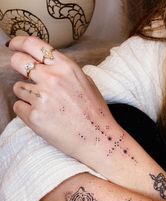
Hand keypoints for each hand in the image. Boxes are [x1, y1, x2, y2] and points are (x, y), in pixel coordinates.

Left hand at [10, 36, 116, 160]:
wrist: (98, 138)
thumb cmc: (94, 112)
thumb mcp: (86, 82)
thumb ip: (64, 71)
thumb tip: (42, 67)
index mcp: (66, 68)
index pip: (33, 44)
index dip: (19, 43)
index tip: (13, 45)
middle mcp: (51, 79)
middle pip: (18, 62)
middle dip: (17, 66)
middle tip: (25, 76)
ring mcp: (41, 98)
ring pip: (17, 87)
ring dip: (26, 94)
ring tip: (45, 105)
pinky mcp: (34, 117)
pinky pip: (18, 106)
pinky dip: (26, 110)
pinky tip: (43, 116)